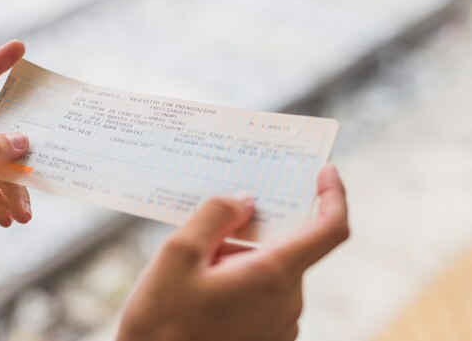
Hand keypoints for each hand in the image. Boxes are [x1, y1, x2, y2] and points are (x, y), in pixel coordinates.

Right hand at [117, 164, 348, 340]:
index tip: (325, 172)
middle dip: (248, 235)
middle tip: (204, 240)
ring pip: (270, 271)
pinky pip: (264, 295)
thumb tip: (245, 201)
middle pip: (283, 247)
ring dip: (238, 261)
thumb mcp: (178, 253)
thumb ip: (216, 215)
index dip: (334, 195)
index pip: (330, 229)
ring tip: (195, 275)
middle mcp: (287, 302)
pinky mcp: (268, 338)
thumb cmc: (162, 322)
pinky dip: (240, 282)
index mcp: (273, 276)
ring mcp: (280, 325)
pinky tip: (203, 294)